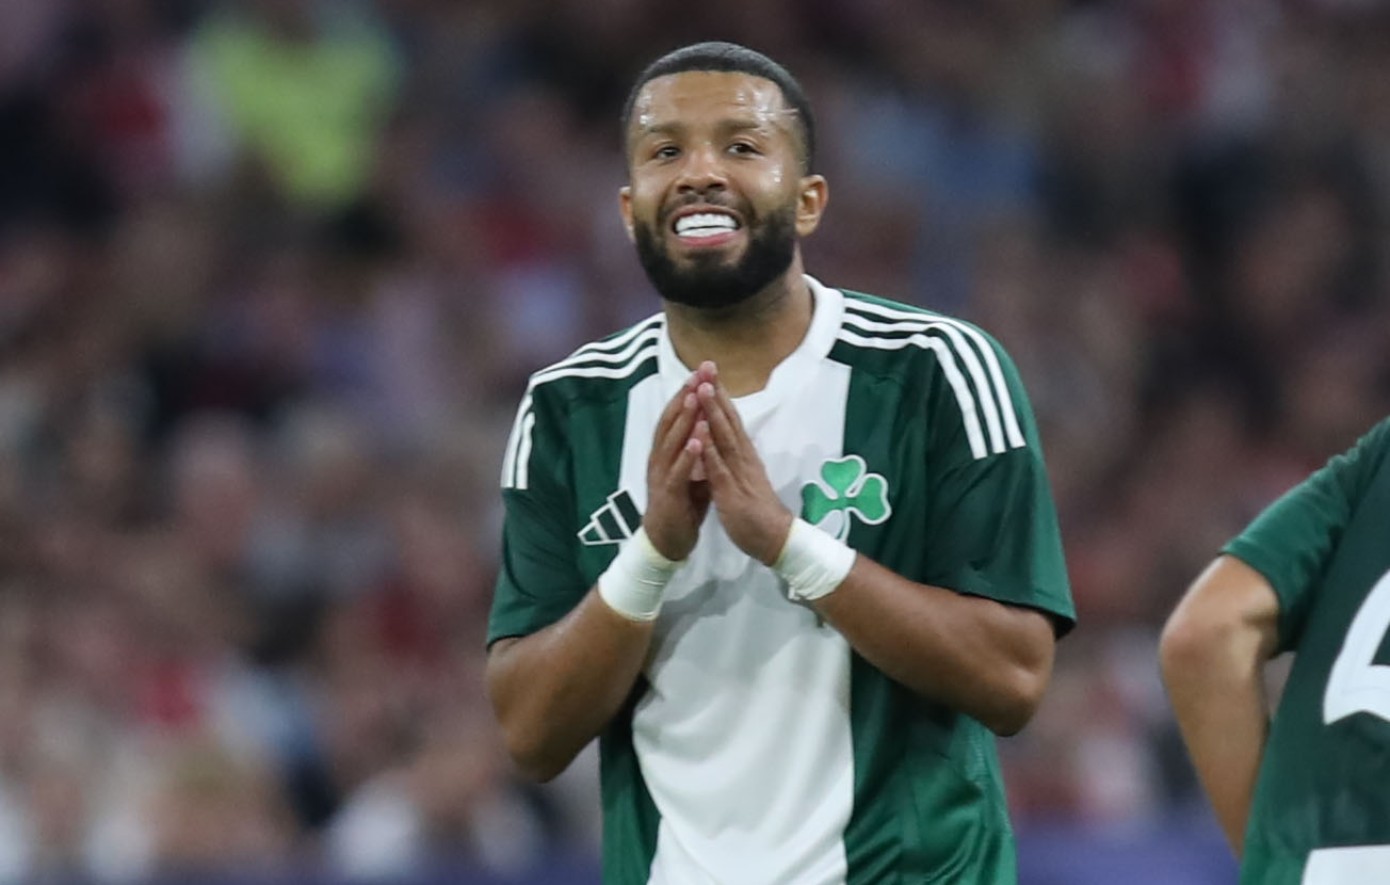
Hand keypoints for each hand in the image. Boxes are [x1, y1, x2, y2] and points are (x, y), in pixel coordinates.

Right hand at [643, 373, 710, 560]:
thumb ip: (697, 449)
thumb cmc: (681, 504)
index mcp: (668, 451)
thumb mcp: (691, 471)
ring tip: (696, 396)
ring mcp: (662, 475)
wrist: (667, 541)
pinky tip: (697, 440)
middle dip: (686, 395)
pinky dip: (688, 455)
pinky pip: (679, 471)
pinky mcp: (668, 493)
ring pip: (672, 441)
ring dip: (684, 418)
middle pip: (672, 420)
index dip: (689, 392)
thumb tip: (708, 425)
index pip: (678, 415)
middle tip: (699, 371)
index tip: (703, 370)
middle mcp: (661, 457)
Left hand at [691, 362, 793, 565]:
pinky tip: (701, 433)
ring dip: (713, 413)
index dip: (721, 395)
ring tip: (703, 388)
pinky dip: (709, 449)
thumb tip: (725, 440)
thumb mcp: (744, 477)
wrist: (775, 539)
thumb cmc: (758, 509)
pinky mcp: (732, 491)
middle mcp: (743, 457)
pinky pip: (719, 467)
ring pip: (724, 437)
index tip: (710, 372)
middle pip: (729, 420)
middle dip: (717, 393)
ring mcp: (738, 472)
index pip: (731, 419)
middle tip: (707, 367)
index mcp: (744, 454)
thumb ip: (734, 458)